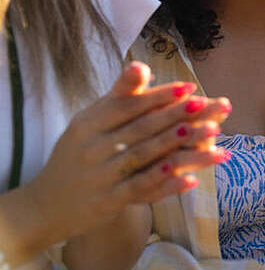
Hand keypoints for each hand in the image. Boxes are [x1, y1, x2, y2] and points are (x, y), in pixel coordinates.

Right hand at [26, 62, 231, 240]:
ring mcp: (100, 177)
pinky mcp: (109, 202)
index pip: (128, 106)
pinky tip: (192, 179)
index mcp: (88, 123)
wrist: (48, 204)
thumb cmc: (80, 151)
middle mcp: (92, 149)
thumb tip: (142, 66)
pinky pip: (142, 190)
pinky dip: (167, 184)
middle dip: (178, 116)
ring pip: (147, 158)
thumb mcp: (92, 120)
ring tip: (211, 133)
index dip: (159, 96)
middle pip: (142, 129)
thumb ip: (121, 96)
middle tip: (208, 105)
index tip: (190, 86)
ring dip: (182, 146)